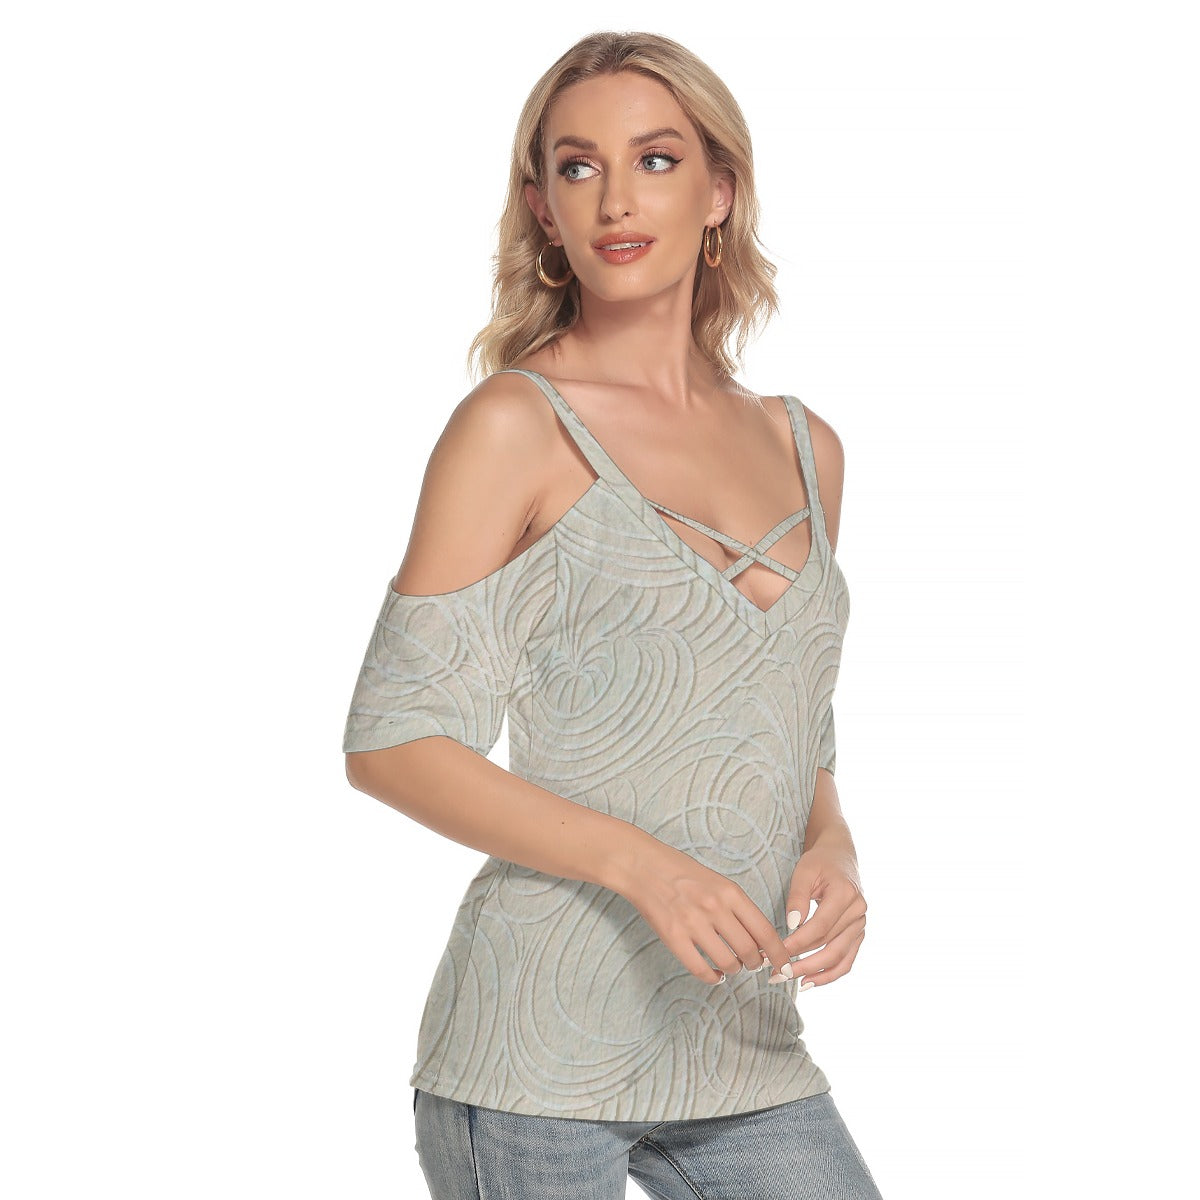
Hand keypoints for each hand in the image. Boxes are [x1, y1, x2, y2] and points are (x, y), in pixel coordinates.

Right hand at [618, 843, 797, 985]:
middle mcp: (715, 908)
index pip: (765, 931)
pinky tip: (715, 975)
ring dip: (734, 970)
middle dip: (755, 964)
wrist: (644, 865)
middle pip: (749, 951)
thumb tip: (758, 939)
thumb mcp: (718, 882)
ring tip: (731, 967)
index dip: (779, 954)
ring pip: (728, 962)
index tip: (785, 966)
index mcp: (730, 892)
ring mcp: (693, 923)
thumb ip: (738, 908)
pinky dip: (712, 978)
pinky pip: (700, 969)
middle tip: (753, 964)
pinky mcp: (673, 937)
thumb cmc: (682, 872)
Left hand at [776, 842, 867, 986]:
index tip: (775, 952)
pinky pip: (847, 960)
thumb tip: (792, 925)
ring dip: (814, 973)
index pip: (819, 927)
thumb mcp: (804, 871)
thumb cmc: (819, 862)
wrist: (840, 857)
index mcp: (845, 894)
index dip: (797, 943)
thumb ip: (798, 896)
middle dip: (802, 963)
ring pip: (839, 958)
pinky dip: (830, 974)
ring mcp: (861, 924)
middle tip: (777, 973)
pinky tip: (809, 982)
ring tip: (789, 981)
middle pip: (829, 946)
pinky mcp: (858, 933)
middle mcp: (858, 912)